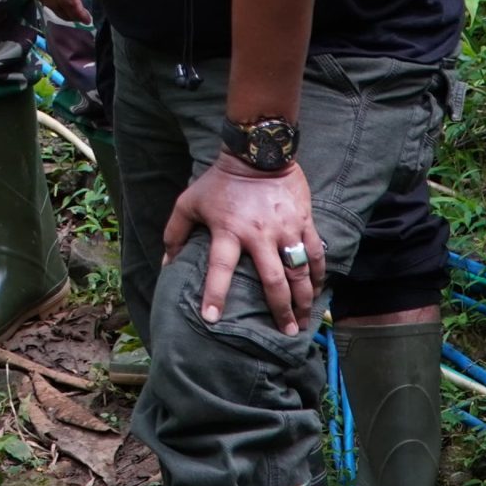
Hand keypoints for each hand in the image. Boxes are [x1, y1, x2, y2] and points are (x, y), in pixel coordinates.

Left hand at [162, 155, 323, 334]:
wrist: (257, 152)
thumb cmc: (219, 182)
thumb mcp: (189, 203)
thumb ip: (175, 233)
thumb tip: (166, 264)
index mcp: (229, 231)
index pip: (219, 269)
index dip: (214, 295)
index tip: (212, 320)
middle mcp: (259, 235)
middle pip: (273, 281)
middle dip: (281, 310)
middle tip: (286, 333)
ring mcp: (285, 229)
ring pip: (300, 272)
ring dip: (304, 299)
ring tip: (304, 321)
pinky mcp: (303, 221)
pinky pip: (316, 253)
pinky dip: (318, 274)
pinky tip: (317, 291)